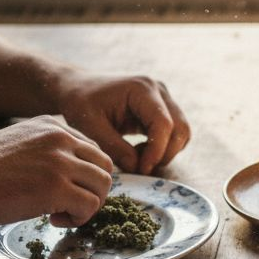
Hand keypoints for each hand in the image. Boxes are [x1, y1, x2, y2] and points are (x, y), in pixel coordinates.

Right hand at [0, 115, 114, 227]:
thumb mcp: (15, 147)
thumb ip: (42, 152)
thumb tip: (63, 174)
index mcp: (50, 125)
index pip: (91, 149)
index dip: (84, 175)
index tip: (64, 190)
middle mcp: (60, 137)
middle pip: (104, 165)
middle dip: (93, 190)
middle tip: (70, 206)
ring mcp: (60, 161)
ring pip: (103, 185)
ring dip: (88, 206)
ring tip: (62, 215)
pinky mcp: (57, 187)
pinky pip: (90, 205)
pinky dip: (79, 219)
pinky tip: (55, 221)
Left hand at [56, 74, 190, 173]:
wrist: (77, 87)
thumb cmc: (80, 104)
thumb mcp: (91, 128)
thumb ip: (115, 149)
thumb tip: (138, 169)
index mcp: (141, 89)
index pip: (163, 124)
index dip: (156, 151)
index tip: (142, 170)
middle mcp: (158, 90)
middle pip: (180, 128)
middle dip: (165, 154)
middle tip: (141, 169)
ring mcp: (163, 98)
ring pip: (181, 132)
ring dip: (165, 151)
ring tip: (138, 158)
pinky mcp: (161, 108)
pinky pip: (174, 132)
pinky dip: (162, 147)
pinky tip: (139, 150)